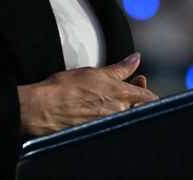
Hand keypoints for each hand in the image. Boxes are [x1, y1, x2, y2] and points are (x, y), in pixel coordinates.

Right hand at [17, 52, 158, 136]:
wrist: (44, 107)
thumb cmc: (65, 88)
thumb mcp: (95, 72)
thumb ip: (120, 68)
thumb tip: (136, 59)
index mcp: (121, 94)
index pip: (148, 98)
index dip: (147, 93)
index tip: (142, 87)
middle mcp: (118, 112)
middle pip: (137, 109)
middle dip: (133, 100)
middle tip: (119, 89)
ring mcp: (108, 125)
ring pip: (123, 118)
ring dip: (118, 109)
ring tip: (100, 100)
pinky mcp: (97, 133)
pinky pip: (109, 126)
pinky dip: (106, 119)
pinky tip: (93, 113)